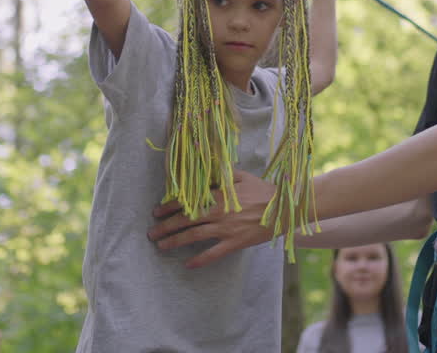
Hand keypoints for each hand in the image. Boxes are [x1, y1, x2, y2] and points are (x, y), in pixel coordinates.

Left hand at [148, 169, 277, 267]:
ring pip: (194, 236)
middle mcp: (218, 212)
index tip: (157, 211)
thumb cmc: (264, 190)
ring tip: (161, 246)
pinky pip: (214, 253)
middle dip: (166, 226)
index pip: (188, 200)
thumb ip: (222, 174)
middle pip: (186, 220)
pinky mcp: (235, 242)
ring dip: (175, 241)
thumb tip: (206, 171)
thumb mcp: (242, 176)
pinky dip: (200, 260)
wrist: (285, 208)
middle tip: (151, 232)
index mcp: (219, 194)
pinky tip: (188, 264)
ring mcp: (226, 228)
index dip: (169, 206)